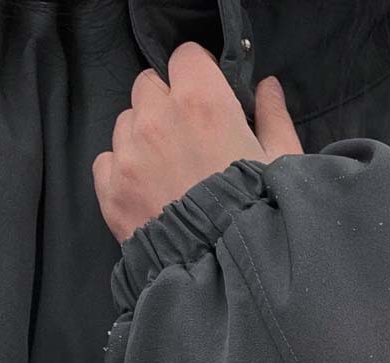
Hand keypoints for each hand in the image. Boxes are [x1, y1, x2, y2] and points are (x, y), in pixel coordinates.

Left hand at [93, 41, 302, 242]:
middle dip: (168, 104)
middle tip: (192, 140)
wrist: (225, 276)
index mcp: (202, 103)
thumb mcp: (282, 164)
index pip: (185, 57)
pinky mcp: (111, 190)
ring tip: (172, 173)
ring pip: (126, 122)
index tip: (210, 97)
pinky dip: (123, 170)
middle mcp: (157, 119)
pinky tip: (150, 192)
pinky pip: (107, 161)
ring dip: (144, 137)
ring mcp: (128, 155)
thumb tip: (266, 88)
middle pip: (149, 86)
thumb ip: (273, 118)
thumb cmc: (260, 217)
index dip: (200, 75)